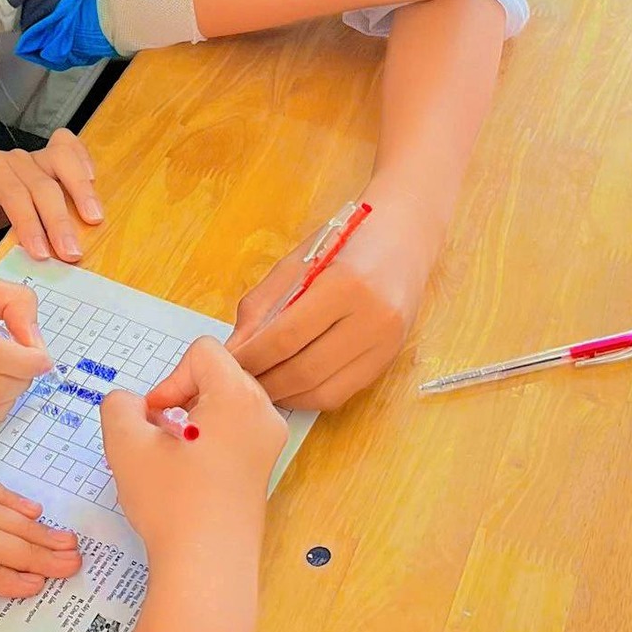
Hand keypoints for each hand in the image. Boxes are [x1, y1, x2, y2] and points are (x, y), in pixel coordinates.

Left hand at [0, 129, 102, 264]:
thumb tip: (4, 265)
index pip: (13, 195)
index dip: (30, 224)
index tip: (42, 254)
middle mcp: (11, 158)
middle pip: (42, 184)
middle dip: (58, 220)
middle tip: (71, 253)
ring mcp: (32, 156)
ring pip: (62, 159)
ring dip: (80, 189)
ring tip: (93, 219)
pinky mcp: (47, 159)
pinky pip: (69, 147)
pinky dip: (83, 160)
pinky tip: (93, 182)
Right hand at [102, 338, 285, 568]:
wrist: (207, 567)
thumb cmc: (171, 503)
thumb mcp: (126, 444)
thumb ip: (119, 406)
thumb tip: (133, 405)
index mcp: (239, 397)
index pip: (202, 352)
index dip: (169, 379)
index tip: (156, 420)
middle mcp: (264, 413)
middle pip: (217, 374)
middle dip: (182, 397)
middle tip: (160, 435)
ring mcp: (269, 442)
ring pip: (225, 403)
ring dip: (193, 418)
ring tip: (173, 455)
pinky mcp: (264, 468)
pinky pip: (235, 430)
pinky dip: (209, 439)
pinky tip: (189, 473)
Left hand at [228, 195, 437, 408]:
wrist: (404, 236)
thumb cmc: (346, 242)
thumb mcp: (298, 262)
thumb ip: (263, 306)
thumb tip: (235, 349)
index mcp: (345, 286)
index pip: (286, 337)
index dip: (251, 357)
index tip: (227, 365)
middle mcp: (372, 319)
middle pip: (305, 370)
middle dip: (265, 382)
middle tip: (239, 382)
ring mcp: (386, 344)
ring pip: (324, 391)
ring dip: (286, 395)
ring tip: (261, 386)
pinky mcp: (390, 360)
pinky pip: (343, 393)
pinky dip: (311, 396)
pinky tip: (291, 386)